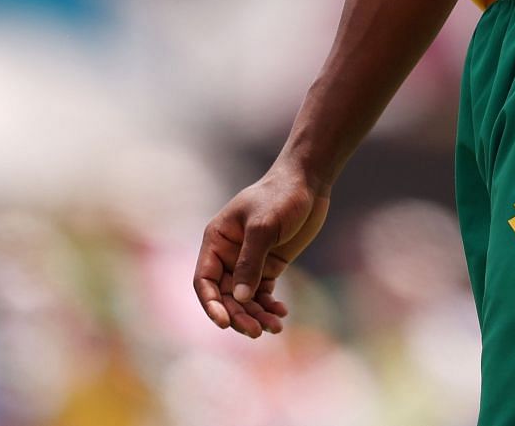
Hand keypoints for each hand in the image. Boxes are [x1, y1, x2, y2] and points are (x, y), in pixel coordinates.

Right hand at [194, 164, 330, 338]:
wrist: (309, 182)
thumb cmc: (281, 196)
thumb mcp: (263, 226)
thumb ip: (250, 261)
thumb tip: (241, 298)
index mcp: (216, 241)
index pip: (205, 280)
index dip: (211, 304)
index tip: (224, 322)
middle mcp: (228, 254)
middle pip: (226, 295)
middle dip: (239, 315)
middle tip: (257, 331)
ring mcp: (249, 261)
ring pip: (245, 298)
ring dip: (256, 315)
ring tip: (274, 327)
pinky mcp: (269, 265)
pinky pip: (263, 293)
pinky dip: (269, 306)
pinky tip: (281, 314)